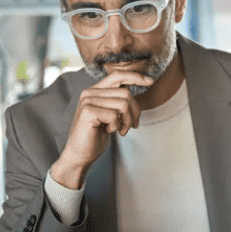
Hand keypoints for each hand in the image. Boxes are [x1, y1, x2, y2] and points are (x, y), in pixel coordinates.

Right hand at [51, 71, 152, 188]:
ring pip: (123, 104)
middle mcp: (89, 93)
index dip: (135, 77)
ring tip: (121, 130)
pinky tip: (109, 131)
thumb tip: (138, 87)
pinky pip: (114, 115)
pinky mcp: (88, 112)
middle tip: (132, 126)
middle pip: (126, 93)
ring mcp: (87, 101)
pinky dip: (117, 126)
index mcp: (95, 91)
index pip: (118, 76)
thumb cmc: (96, 136)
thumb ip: (118, 101)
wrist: (79, 155)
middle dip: (135, 112)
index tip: (150, 81)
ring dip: (127, 121)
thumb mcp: (110, 115)